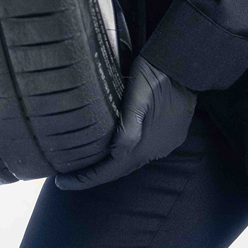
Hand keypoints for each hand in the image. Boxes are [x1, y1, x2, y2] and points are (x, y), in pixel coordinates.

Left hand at [52, 57, 196, 189]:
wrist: (185, 64)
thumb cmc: (154, 75)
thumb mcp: (136, 96)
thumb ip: (128, 127)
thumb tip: (116, 154)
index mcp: (144, 145)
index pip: (109, 172)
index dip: (84, 179)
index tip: (61, 182)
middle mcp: (155, 150)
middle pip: (120, 169)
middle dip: (96, 172)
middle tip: (70, 172)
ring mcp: (166, 144)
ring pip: (133, 158)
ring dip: (112, 162)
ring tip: (90, 159)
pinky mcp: (172, 134)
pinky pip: (146, 149)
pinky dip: (128, 150)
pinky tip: (118, 143)